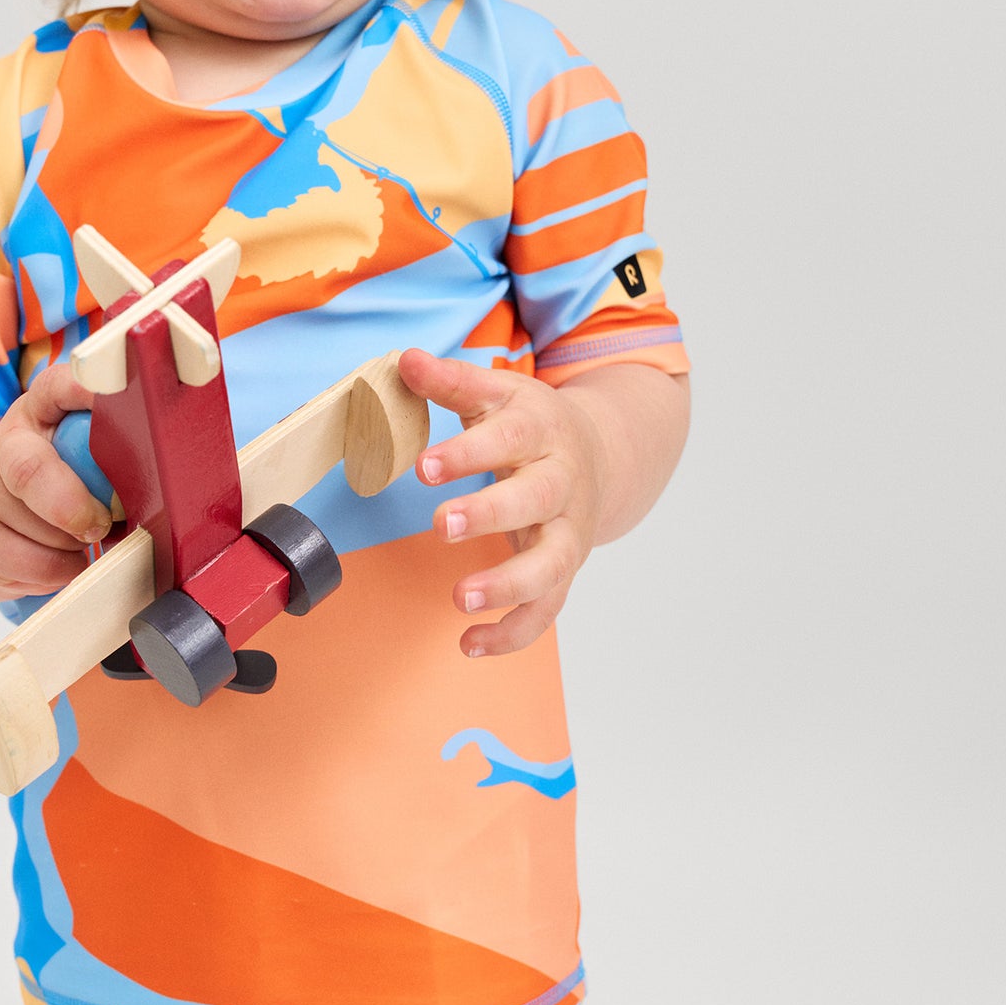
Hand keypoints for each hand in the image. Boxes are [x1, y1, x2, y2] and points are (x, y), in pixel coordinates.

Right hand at [0, 366, 111, 596]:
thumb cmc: (60, 485)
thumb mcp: (85, 455)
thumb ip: (115, 455)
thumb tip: (162, 483)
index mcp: (42, 410)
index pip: (59, 388)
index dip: (87, 392)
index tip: (124, 400)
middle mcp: (7, 443)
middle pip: (29, 469)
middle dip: (71, 505)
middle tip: (102, 524)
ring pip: (38, 529)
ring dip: (75, 544)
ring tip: (83, 539)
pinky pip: (31, 564)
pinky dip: (62, 570)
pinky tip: (66, 558)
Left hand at [396, 348, 605, 657]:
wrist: (601, 454)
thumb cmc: (533, 424)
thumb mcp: (497, 392)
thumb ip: (450, 381)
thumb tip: (404, 361)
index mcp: (541, 432)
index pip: (507, 439)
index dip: (468, 454)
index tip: (425, 467)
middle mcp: (561, 483)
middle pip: (536, 499)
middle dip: (490, 514)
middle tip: (441, 525)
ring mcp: (566, 532)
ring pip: (551, 565)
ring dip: (509, 585)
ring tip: (461, 598)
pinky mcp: (563, 570)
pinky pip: (546, 610)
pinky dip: (512, 633)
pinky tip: (469, 643)